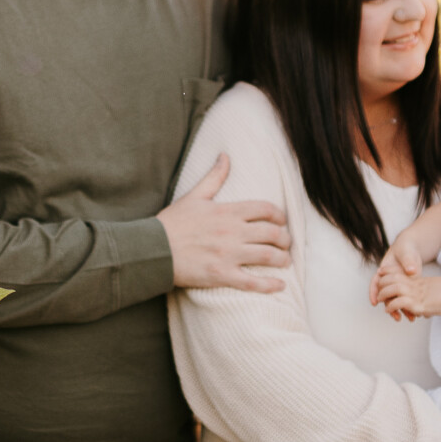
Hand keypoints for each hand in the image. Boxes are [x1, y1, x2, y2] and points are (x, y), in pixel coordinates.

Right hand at [159, 154, 290, 291]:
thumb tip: (225, 156)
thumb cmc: (172, 223)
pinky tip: (280, 286)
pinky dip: (270, 285)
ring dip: (282, 259)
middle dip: (285, 239)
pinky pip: (253, 282)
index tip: (282, 222)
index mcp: (228, 211)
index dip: (280, 216)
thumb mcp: (194, 196)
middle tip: (286, 244)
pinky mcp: (222, 275)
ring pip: (268, 256)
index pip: (265, 209)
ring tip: (285, 261)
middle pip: (272, 233)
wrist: (153, 250)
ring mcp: (228, 255)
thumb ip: (214, 177)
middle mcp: (232, 232)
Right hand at [370, 238, 420, 309]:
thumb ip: (408, 260)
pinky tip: (418, 313)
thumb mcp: (406, 251)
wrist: (412, 249)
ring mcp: (399, 286)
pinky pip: (407, 299)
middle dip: (390, 307)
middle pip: (386, 296)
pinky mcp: (408, 289)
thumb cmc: (406, 248)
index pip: (375, 282)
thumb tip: (411, 271)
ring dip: (402, 310)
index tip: (374, 302)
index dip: (373, 293)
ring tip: (410, 318)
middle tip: (395, 316)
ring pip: (397, 300)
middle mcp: (390, 281)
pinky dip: (411, 306)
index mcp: (384, 271)